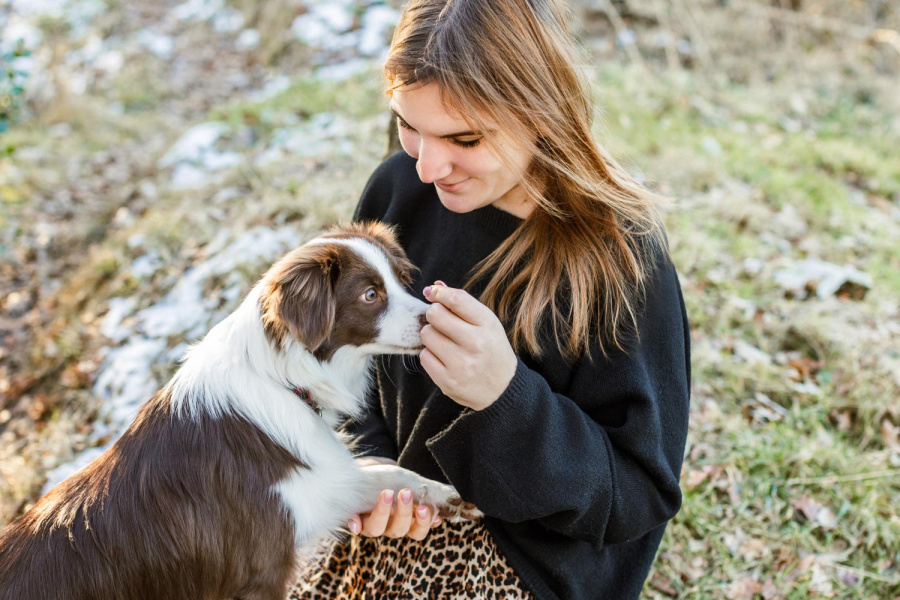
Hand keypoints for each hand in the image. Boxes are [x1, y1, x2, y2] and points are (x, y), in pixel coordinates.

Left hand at [347, 458, 442, 539]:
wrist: (362, 468)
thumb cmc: (387, 475)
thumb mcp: (408, 478)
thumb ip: (427, 489)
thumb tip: (454, 497)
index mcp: (405, 519)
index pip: (418, 530)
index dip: (424, 524)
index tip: (429, 510)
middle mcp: (388, 525)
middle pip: (400, 531)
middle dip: (405, 513)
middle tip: (407, 493)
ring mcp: (370, 523)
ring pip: (377, 530)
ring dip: (383, 512)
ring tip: (387, 493)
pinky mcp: (353, 519)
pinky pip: (354, 527)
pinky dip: (355, 524)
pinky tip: (356, 520)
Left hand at [420, 281, 517, 410]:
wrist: (503, 389)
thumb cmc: (491, 349)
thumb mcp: (486, 323)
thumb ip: (462, 303)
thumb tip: (435, 286)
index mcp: (487, 325)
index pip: (456, 300)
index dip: (439, 292)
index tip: (432, 292)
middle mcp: (475, 344)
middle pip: (435, 315)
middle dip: (434, 315)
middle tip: (442, 323)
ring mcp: (461, 364)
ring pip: (426, 335)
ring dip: (431, 336)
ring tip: (446, 343)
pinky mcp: (448, 381)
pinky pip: (424, 357)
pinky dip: (431, 355)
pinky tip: (444, 359)